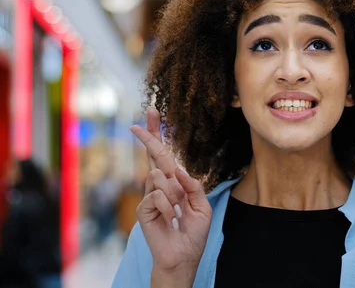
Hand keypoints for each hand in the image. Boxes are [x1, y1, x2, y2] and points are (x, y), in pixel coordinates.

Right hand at [132, 108, 211, 282]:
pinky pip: (157, 196)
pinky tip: (171, 219)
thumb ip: (193, 186)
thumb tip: (178, 170)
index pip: (164, 155)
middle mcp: (160, 185)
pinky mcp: (143, 209)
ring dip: (174, 193)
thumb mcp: (202, 206)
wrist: (184, 256)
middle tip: (138, 123)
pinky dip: (168, 207)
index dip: (158, 134)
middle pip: (153, 154)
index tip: (153, 113)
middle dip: (148, 136)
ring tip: (178, 211)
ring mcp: (150, 196)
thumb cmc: (193, 233)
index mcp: (174, 182)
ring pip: (158, 177)